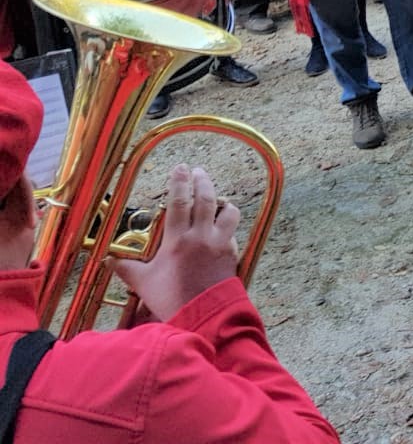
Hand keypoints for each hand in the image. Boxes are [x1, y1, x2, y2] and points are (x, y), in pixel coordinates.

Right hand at [114, 164, 240, 321]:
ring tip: (218, 196)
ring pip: (228, 212)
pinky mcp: (232, 253)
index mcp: (178, 239)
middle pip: (206, 199)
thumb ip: (128, 269)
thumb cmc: (171, 298)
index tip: (179, 168)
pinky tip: (223, 226)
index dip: (179, 182)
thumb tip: (108, 261)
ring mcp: (220, 243)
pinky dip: (228, 225)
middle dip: (202, 181)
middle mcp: (201, 236)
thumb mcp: (144, 283)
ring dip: (223, 201)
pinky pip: (233, 232)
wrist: (203, 315)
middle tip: (198, 171)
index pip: (179, 202)